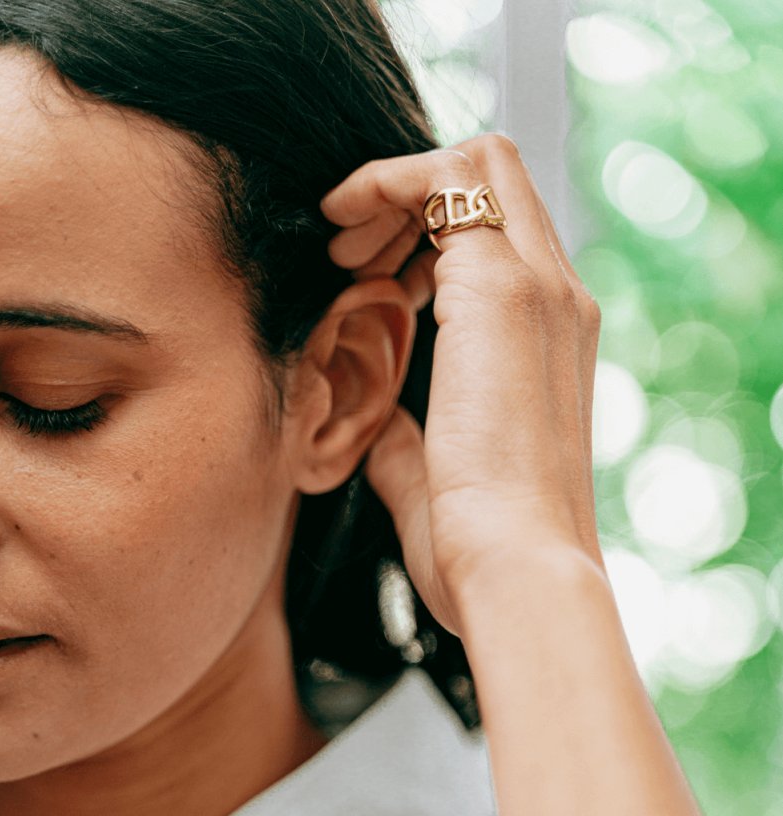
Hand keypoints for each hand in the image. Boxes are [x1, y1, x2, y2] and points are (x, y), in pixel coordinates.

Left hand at [319, 133, 604, 638]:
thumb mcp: (430, 478)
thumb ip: (407, 438)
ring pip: (479, 161)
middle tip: (348, 247)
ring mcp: (540, 287)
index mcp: (553, 341)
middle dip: (413, 193)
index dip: (432, 234)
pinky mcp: (504, 288)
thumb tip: (377, 418)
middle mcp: (559, 299)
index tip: (373, 273)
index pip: (503, 238)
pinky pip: (445, 181)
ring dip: (397, 187)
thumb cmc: (479, 546)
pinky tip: (339, 231)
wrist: (517, 571)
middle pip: (497, 177)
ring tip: (338, 239)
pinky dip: (385, 187)